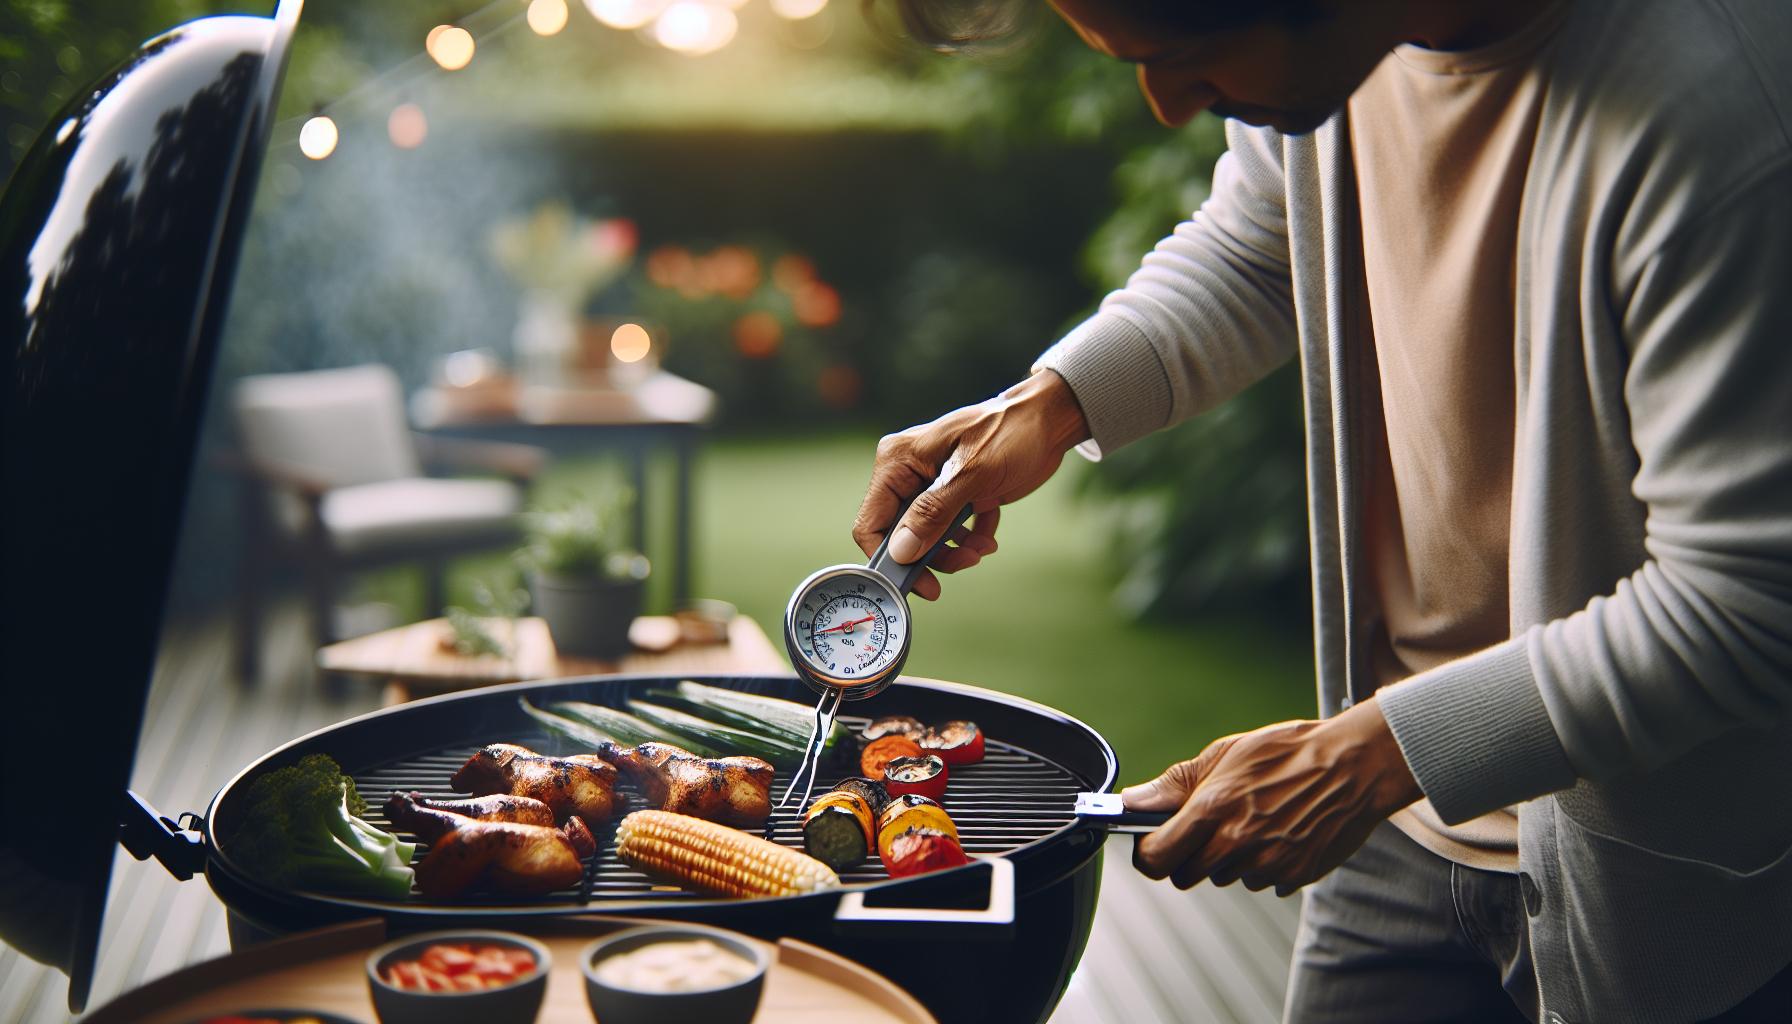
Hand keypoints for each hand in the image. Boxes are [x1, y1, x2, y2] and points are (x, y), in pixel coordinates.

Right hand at [853, 370, 1089, 599]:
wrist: (1048, 421)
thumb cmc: (1010, 432)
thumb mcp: (972, 474)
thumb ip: (933, 513)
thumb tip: (902, 551)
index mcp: (898, 461)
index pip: (871, 521)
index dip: (889, 557)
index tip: (919, 582)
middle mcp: (908, 474)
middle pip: (900, 535)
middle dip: (930, 555)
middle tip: (964, 562)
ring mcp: (931, 486)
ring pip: (926, 538)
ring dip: (953, 551)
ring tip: (982, 549)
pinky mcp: (954, 495)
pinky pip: (950, 531)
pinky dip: (969, 539)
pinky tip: (989, 537)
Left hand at [1122, 698, 1421, 895]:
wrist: (1352, 766)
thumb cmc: (1288, 753)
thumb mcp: (1224, 755)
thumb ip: (1173, 785)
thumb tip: (1132, 801)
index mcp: (1212, 809)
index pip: (1156, 858)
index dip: (1149, 853)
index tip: (1153, 843)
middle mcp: (1236, 843)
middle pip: (1186, 876)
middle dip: (1189, 855)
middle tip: (1210, 826)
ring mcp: (1266, 864)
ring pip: (1225, 878)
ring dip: (1230, 858)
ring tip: (1255, 820)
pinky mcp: (1292, 876)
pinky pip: (1261, 881)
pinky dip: (1264, 863)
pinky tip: (1279, 832)